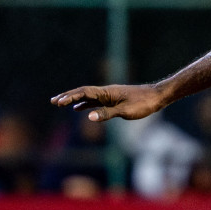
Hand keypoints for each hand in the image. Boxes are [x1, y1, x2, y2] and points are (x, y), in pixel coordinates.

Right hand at [51, 83, 165, 122]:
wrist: (157, 97)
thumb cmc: (143, 104)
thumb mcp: (125, 111)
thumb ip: (106, 114)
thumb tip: (88, 117)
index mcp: (107, 92)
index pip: (84, 93)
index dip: (70, 97)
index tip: (58, 102)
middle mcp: (106, 92)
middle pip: (83, 93)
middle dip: (67, 97)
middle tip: (52, 101)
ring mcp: (110, 96)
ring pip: (88, 97)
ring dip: (74, 100)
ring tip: (61, 104)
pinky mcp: (114, 100)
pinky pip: (96, 101)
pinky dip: (86, 104)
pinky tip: (81, 109)